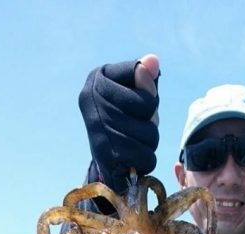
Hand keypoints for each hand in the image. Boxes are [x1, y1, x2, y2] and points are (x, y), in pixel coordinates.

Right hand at [79, 54, 159, 189]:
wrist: (104, 162)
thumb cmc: (123, 122)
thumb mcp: (135, 95)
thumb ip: (145, 78)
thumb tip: (153, 61)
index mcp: (97, 78)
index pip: (139, 72)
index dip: (147, 93)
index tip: (132, 102)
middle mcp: (92, 99)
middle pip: (148, 105)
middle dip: (150, 121)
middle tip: (134, 127)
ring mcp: (97, 126)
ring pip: (150, 133)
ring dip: (149, 141)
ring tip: (132, 142)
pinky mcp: (106, 156)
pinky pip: (146, 156)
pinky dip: (146, 159)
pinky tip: (132, 157)